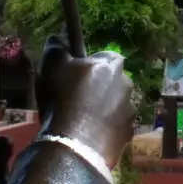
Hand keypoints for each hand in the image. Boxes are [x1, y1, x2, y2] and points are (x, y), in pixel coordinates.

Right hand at [37, 39, 133, 168]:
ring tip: (81, 121)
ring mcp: (130, 112)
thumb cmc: (63, 98)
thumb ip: (57, 47)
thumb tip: (59, 39)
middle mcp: (127, 85)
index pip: (106, 56)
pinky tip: (88, 136)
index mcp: (112, 65)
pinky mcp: (127, 135)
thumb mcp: (52, 65)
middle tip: (77, 99)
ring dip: (103, 110)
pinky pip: (115, 127)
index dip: (90, 64)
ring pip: (115, 105)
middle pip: (113, 82)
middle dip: (99, 88)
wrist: (74, 143)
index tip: (76, 75)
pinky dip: (105, 130)